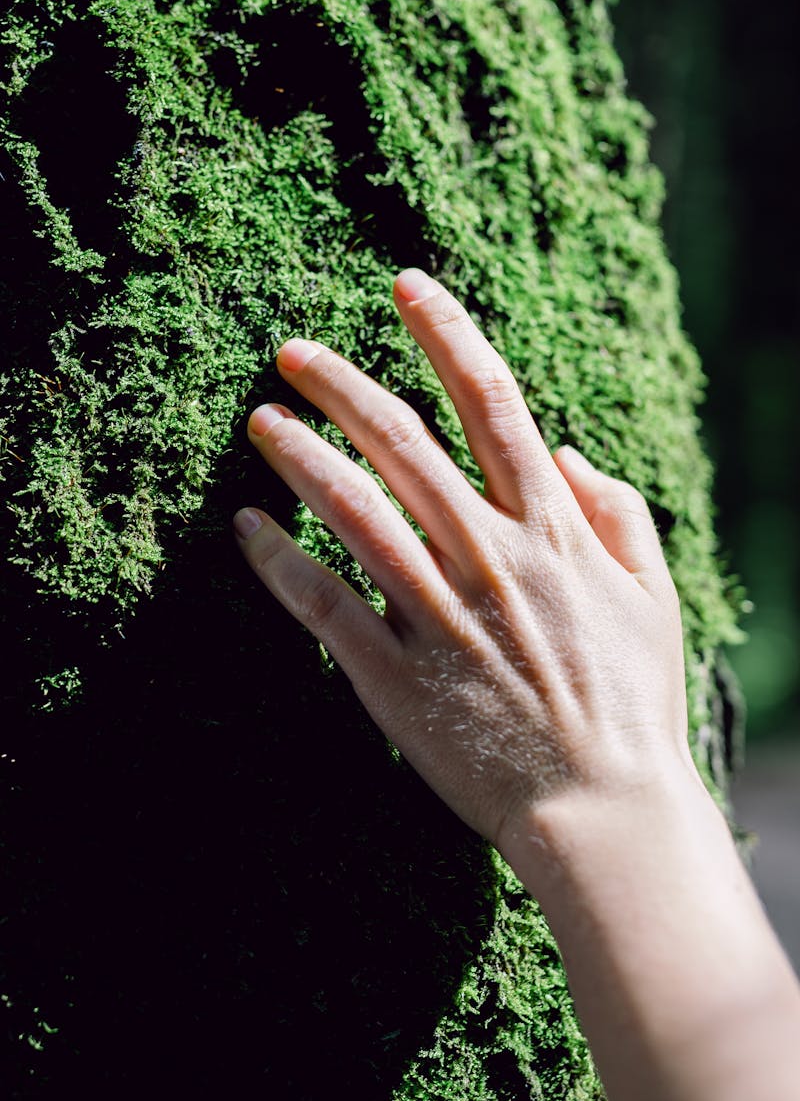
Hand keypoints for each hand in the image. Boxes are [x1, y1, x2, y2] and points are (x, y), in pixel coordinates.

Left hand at [234, 269, 697, 859]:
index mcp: (554, 532)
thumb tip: (568, 453)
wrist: (603, 812)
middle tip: (291, 349)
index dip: (448, 333)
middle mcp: (491, 559)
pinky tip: (246, 527)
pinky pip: (325, 606)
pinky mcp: (396, 678)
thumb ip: (620, 514)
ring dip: (300, 457)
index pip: (494, 403)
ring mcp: (440, 617)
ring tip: (258, 420)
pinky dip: (279, 563)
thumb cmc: (631, 705)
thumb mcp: (653, 597)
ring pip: (354, 512)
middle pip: (405, 444)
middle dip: (344, 384)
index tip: (406, 288)